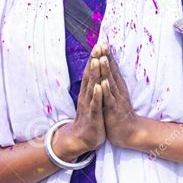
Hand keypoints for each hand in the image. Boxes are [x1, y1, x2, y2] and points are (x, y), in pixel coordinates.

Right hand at [53, 45, 105, 159]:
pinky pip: (95, 104)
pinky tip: (99, 86)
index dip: (95, 58)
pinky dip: (97, 95)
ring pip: (91, 86)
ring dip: (94, 73)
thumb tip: (94, 73)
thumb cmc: (91, 118)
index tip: (99, 43)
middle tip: (97, 45)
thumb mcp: (92, 100)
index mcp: (88, 91)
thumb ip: (92, 86)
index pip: (91, 71)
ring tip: (97, 60)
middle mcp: (87, 95)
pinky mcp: (93, 116)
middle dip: (94, 60)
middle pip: (90, 75)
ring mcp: (89, 105)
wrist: (83, 139)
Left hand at [99, 43, 139, 147]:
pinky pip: (109, 99)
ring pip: (110, 82)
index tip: (102, 41)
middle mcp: (117, 90)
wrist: (129, 133)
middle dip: (105, 57)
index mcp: (117, 87)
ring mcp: (116, 100)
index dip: (106, 55)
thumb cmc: (120, 114)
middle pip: (111, 71)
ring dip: (106, 70)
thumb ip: (112, 84)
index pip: (111, 68)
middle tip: (102, 43)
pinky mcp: (113, 110)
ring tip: (102, 58)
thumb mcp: (115, 96)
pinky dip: (106, 91)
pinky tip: (102, 82)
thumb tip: (108, 71)